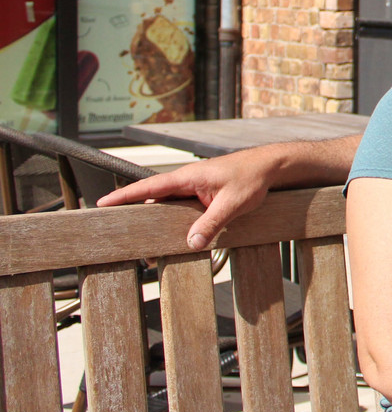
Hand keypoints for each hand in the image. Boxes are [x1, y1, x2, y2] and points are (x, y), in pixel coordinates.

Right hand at [98, 153, 272, 250]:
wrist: (269, 167)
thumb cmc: (251, 178)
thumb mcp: (232, 203)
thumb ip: (212, 223)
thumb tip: (191, 244)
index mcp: (187, 177)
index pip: (148, 186)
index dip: (124, 195)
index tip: (102, 203)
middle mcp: (186, 181)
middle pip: (153, 198)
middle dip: (134, 212)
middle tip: (115, 230)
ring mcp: (194, 188)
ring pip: (167, 204)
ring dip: (155, 218)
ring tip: (141, 240)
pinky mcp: (202, 194)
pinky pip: (181, 207)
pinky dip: (173, 219)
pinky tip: (171, 234)